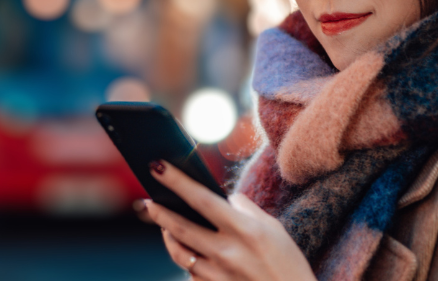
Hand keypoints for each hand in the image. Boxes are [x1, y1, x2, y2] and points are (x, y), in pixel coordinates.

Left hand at [141, 161, 315, 280]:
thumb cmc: (287, 265)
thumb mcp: (274, 230)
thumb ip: (247, 210)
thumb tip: (226, 198)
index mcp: (245, 230)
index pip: (201, 199)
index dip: (176, 181)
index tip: (156, 166)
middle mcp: (227, 252)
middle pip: (180, 227)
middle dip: (159, 211)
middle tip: (149, 201)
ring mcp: (217, 275)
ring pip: (178, 252)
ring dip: (167, 236)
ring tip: (164, 226)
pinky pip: (190, 273)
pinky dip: (188, 261)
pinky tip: (189, 253)